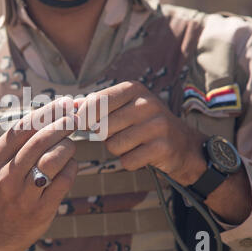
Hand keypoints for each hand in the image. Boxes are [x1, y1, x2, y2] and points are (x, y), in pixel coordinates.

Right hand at [0, 98, 77, 250]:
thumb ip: (17, 145)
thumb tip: (50, 114)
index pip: (21, 129)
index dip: (45, 113)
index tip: (63, 103)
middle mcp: (5, 178)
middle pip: (38, 141)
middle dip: (62, 125)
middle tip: (74, 119)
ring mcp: (23, 196)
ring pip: (53, 159)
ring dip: (67, 147)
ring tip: (69, 146)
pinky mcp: (41, 211)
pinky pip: (63, 181)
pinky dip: (71, 168)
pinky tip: (70, 166)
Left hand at [77, 81, 206, 186]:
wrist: (182, 143)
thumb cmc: (144, 123)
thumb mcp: (123, 106)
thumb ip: (96, 105)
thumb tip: (69, 104)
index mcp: (134, 89)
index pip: (96, 102)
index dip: (84, 117)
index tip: (83, 124)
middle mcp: (147, 103)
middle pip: (102, 127)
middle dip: (106, 136)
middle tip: (121, 134)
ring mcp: (157, 125)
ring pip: (113, 145)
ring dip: (119, 150)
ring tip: (134, 143)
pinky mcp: (162, 147)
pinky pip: (127, 161)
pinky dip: (130, 162)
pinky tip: (142, 154)